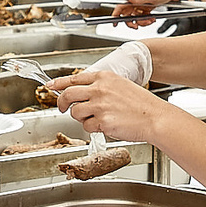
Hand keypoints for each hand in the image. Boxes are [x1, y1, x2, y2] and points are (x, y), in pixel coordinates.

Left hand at [54, 69, 170, 144]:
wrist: (155, 118)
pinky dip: (93, 128)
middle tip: (61, 108)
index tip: (50, 86)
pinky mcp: (102, 121)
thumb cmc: (141, 105)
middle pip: (68, 95)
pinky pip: (87, 127)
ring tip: (96, 119)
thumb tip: (81, 92)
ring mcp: (99, 105)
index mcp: (104, 78)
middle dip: (60, 103)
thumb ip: (100, 86)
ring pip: (75, 113)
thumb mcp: (120, 85)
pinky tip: (106, 125)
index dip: (59, 83)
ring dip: (81, 118)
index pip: (74, 78)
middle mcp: (99, 89)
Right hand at [118, 0, 183, 17]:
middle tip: (137, 26)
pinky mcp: (148, 8)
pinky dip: (146, 20)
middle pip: (127, 14)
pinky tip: (152, 19)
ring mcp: (142, 4)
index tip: (114, 22)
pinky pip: (143, 17)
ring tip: (150, 21)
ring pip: (136, 17)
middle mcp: (137, 0)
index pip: (121, 5)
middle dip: (131, 22)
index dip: (116, 14)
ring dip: (141, 22)